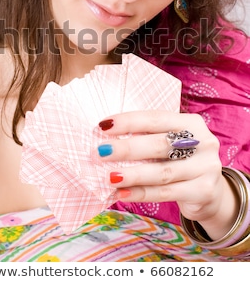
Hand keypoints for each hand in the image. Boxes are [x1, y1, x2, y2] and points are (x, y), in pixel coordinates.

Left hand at [96, 110, 238, 239]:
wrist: (211, 191)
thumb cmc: (180, 160)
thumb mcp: (171, 142)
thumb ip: (148, 137)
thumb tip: (107, 139)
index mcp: (191, 123)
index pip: (156, 118)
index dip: (129, 121)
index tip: (103, 126)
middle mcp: (203, 142)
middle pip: (159, 145)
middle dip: (127, 148)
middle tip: (101, 152)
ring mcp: (206, 168)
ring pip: (162, 172)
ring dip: (132, 175)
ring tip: (109, 177)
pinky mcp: (203, 191)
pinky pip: (165, 193)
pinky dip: (141, 193)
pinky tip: (122, 193)